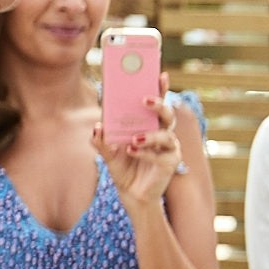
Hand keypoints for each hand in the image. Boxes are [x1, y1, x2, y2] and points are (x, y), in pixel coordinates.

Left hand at [93, 72, 180, 212]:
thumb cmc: (124, 169)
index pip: (157, 103)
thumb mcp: (108, 153)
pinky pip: (160, 155)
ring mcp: (169, 148)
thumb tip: (98, 128)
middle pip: (168, 114)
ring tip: (134, 138)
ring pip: (166, 134)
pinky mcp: (170, 163)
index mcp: (149, 125)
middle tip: (144, 100)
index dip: (160, 87)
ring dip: (150, 135)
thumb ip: (102, 141)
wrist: (132, 195)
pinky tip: (132, 150)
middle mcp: (163, 134)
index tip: (159, 73)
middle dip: (159, 104)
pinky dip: (145, 153)